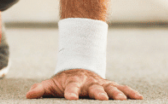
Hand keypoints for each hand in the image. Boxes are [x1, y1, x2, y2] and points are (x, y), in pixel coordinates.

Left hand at [26, 69, 141, 99]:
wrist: (79, 67)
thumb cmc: (64, 81)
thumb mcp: (52, 84)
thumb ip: (42, 89)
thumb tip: (28, 94)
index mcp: (74, 83)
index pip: (72, 88)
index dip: (71, 93)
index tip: (71, 99)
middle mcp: (90, 83)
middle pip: (95, 89)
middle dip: (99, 94)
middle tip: (103, 100)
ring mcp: (102, 83)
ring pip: (111, 88)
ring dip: (117, 94)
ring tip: (122, 100)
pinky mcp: (111, 85)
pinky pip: (122, 88)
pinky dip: (130, 93)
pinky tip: (139, 98)